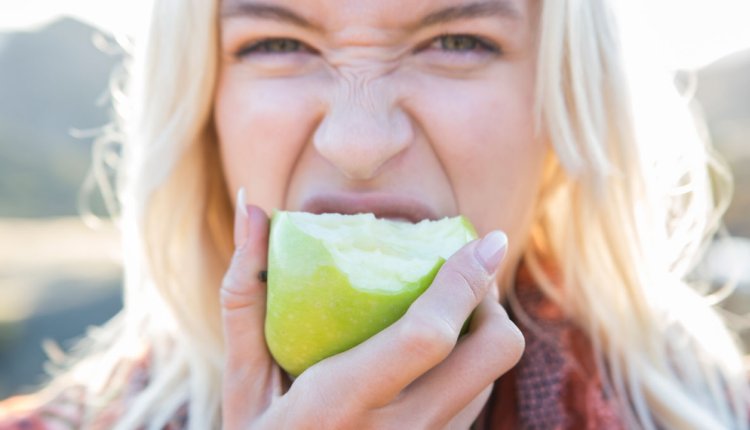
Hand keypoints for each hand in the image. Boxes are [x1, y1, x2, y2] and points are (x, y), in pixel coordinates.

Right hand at [220, 199, 524, 429]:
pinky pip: (475, 403)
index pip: (426, 336)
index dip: (464, 282)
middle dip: (489, 301)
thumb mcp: (242, 377)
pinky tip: (429, 356)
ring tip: (439, 308)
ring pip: (491, 378)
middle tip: (455, 278)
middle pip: (492, 354)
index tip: (486, 239)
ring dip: (479, 332)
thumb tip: (251, 206)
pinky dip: (466, 366)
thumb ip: (246, 293)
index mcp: (340, 403)